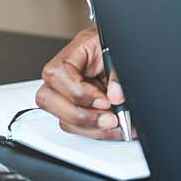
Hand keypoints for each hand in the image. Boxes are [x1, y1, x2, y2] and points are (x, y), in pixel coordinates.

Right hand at [36, 26, 128, 140]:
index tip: (104, 101)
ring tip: (115, 125)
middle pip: (47, 99)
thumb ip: (119, 74)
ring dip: (90, 128)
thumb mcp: (123, 54)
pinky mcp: (76, 106)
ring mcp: (68, 91)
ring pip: (61, 118)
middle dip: (81, 116)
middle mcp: (66, 72)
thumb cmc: (122, 48)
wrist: (132, 50)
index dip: (79, 92)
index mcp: (77, 51)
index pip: (58, 73)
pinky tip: (112, 129)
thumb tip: (116, 96)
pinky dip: (94, 131)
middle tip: (110, 119)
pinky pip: (74, 126)